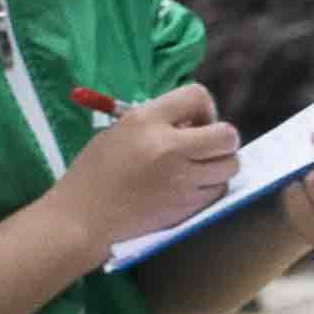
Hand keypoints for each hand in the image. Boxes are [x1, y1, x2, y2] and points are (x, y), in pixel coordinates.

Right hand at [52, 84, 237, 260]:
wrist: (83, 218)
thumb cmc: (96, 171)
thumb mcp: (120, 130)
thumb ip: (159, 121)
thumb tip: (196, 123)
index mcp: (146, 121)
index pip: (198, 95)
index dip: (203, 107)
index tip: (192, 121)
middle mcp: (168, 148)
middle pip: (227, 135)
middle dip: (221, 137)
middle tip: (204, 143)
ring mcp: (181, 181)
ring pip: (230, 165)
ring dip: (219, 163)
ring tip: (197, 166)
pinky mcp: (186, 208)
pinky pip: (218, 190)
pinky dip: (211, 186)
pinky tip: (190, 186)